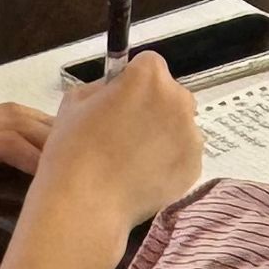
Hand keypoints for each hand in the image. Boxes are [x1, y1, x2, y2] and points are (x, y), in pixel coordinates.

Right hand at [33, 54, 205, 242]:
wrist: (85, 203)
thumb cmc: (73, 151)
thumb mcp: (75, 101)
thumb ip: (103, 86)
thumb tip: (116, 88)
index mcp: (148, 77)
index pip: (149, 65)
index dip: (133, 82)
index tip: (121, 99)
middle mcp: (177, 100)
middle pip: (170, 94)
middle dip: (153, 106)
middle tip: (125, 131)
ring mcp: (190, 134)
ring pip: (179, 125)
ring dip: (162, 134)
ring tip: (132, 158)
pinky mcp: (195, 165)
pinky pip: (183, 154)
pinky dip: (168, 162)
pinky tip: (142, 175)